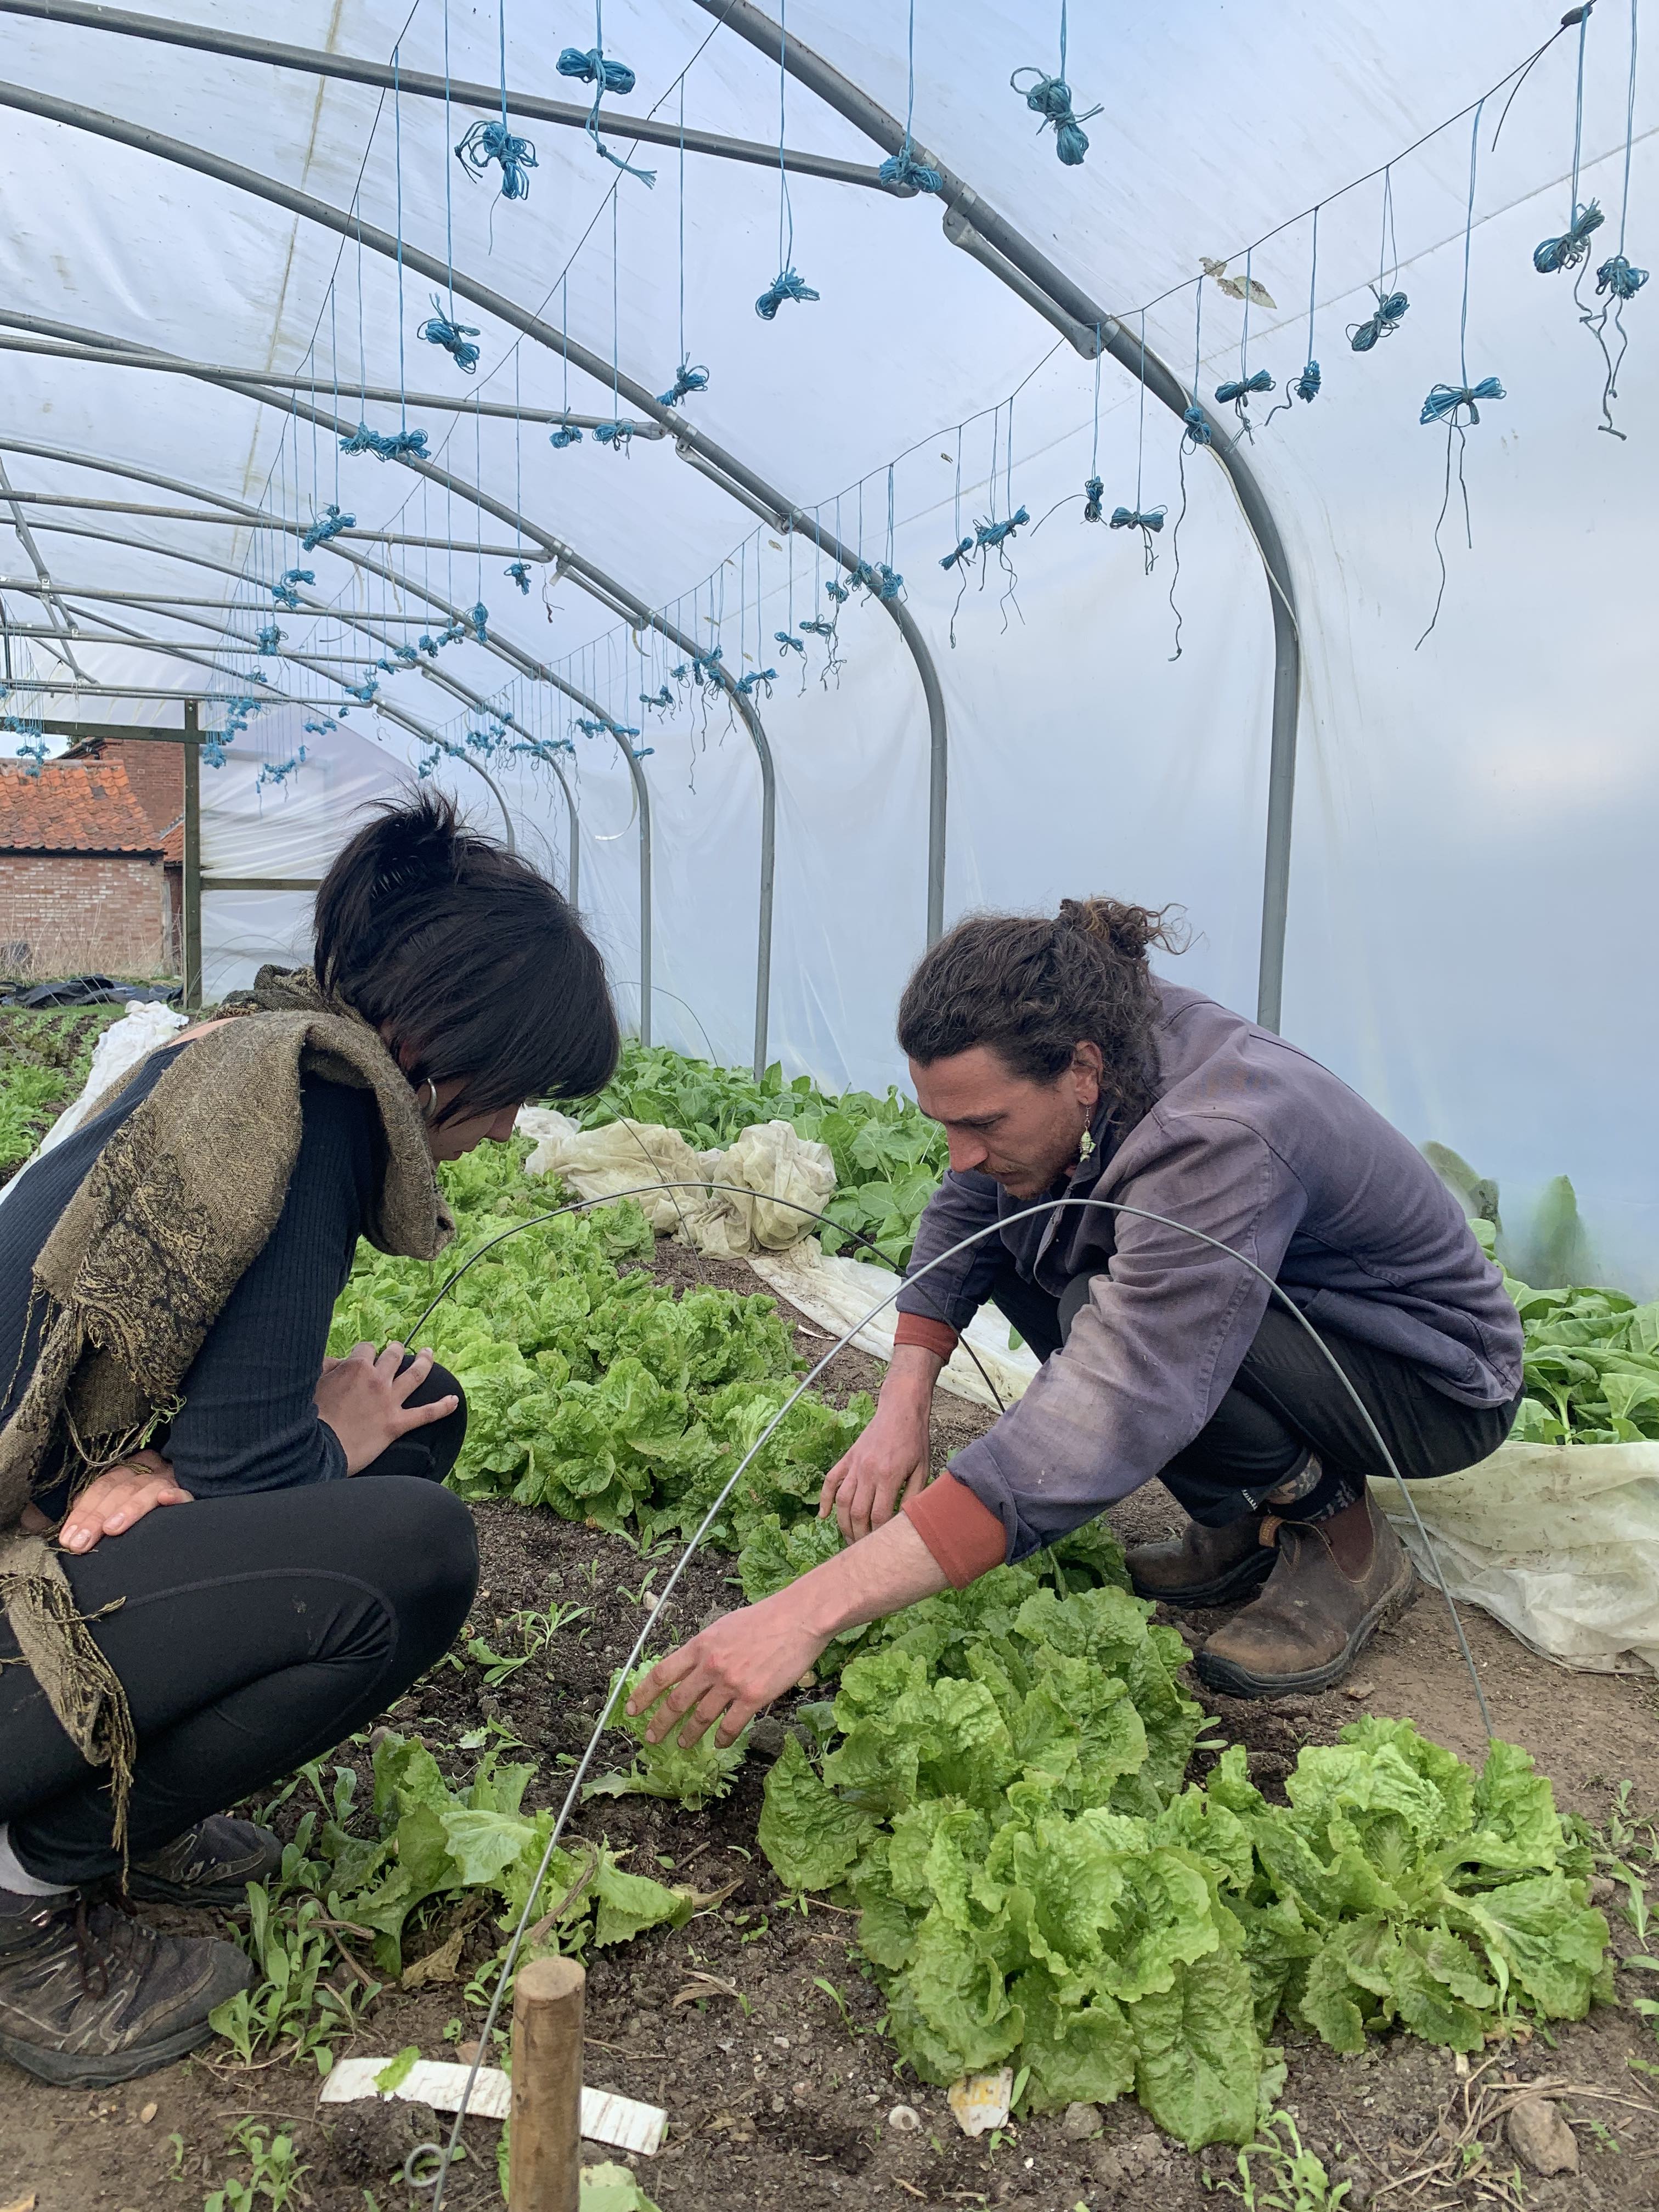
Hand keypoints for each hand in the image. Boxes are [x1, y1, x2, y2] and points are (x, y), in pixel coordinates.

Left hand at [53, 1449, 191, 1553]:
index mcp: (130, 1471)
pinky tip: (166, 1500)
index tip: (68, 1537)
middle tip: (81, 1543)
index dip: (83, 1511)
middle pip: (121, 1488)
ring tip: (111, 1530)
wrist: (197, 1505)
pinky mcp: (194, 1494)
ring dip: (129, 1509)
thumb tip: (71, 1529)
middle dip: (97, 1516)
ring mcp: (172, 1481)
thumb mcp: (121, 1505)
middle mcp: (150, 1471)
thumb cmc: (149, 1513)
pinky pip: (186, 1494)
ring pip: (148, 1489)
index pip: (102, 1486)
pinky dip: (176, 1496)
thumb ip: (99, 1510)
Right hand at [314, 1342, 458, 1474]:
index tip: (363, 1359)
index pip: (366, 1348)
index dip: (365, 1353)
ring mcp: (389, 1401)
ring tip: (429, 1354)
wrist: (317, 1448)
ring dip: (425, 1362)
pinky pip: (426, 1413)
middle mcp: (377, 1379)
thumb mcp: (313, 1383)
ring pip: (415, 1374)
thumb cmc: (311, 1416)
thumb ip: (327, 1367)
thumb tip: (336, 1362)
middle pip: (394, 1355)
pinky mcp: (396, 1424)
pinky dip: (443, 1407)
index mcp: (355, 1367)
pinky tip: (454, 1401)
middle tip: (398, 1349)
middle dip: (397, 1349)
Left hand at [628, 1515, 949, 1750]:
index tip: (632, 1709)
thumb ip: (706, 1648)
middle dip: (660, 1723)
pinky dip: (723, 1737)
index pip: (662, 1673)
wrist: (798, 1618)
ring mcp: (731, 1682)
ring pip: (701, 1717)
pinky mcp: (753, 1696)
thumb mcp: (725, 1626)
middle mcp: (710, 1665)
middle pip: (677, 1701)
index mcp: (701, 1644)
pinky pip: (731, 1725)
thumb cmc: (764, 1618)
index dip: (643, 1694)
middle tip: (651, 1738)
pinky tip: (720, 1743)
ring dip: (689, 1735)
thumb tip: (692, 1667)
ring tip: (683, 1745)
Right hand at [819, 1352, 936, 1541]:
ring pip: (841, 1501)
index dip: (878, 1535)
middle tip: (863, 1551)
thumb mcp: (923, 1468)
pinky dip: (823, 1500)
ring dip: (842, 1524)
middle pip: (857, 1513)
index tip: (882, 1547)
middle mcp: (867, 1472)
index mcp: (888, 1476)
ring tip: (848, 1540)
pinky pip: (830, 1481)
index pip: (879, 1515)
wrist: (900, 1410)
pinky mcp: (848, 1458)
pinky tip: (822, 1516)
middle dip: (859, 1536)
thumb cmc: (915, 1440)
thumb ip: (914, 1495)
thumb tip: (905, 1522)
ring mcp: (854, 1465)